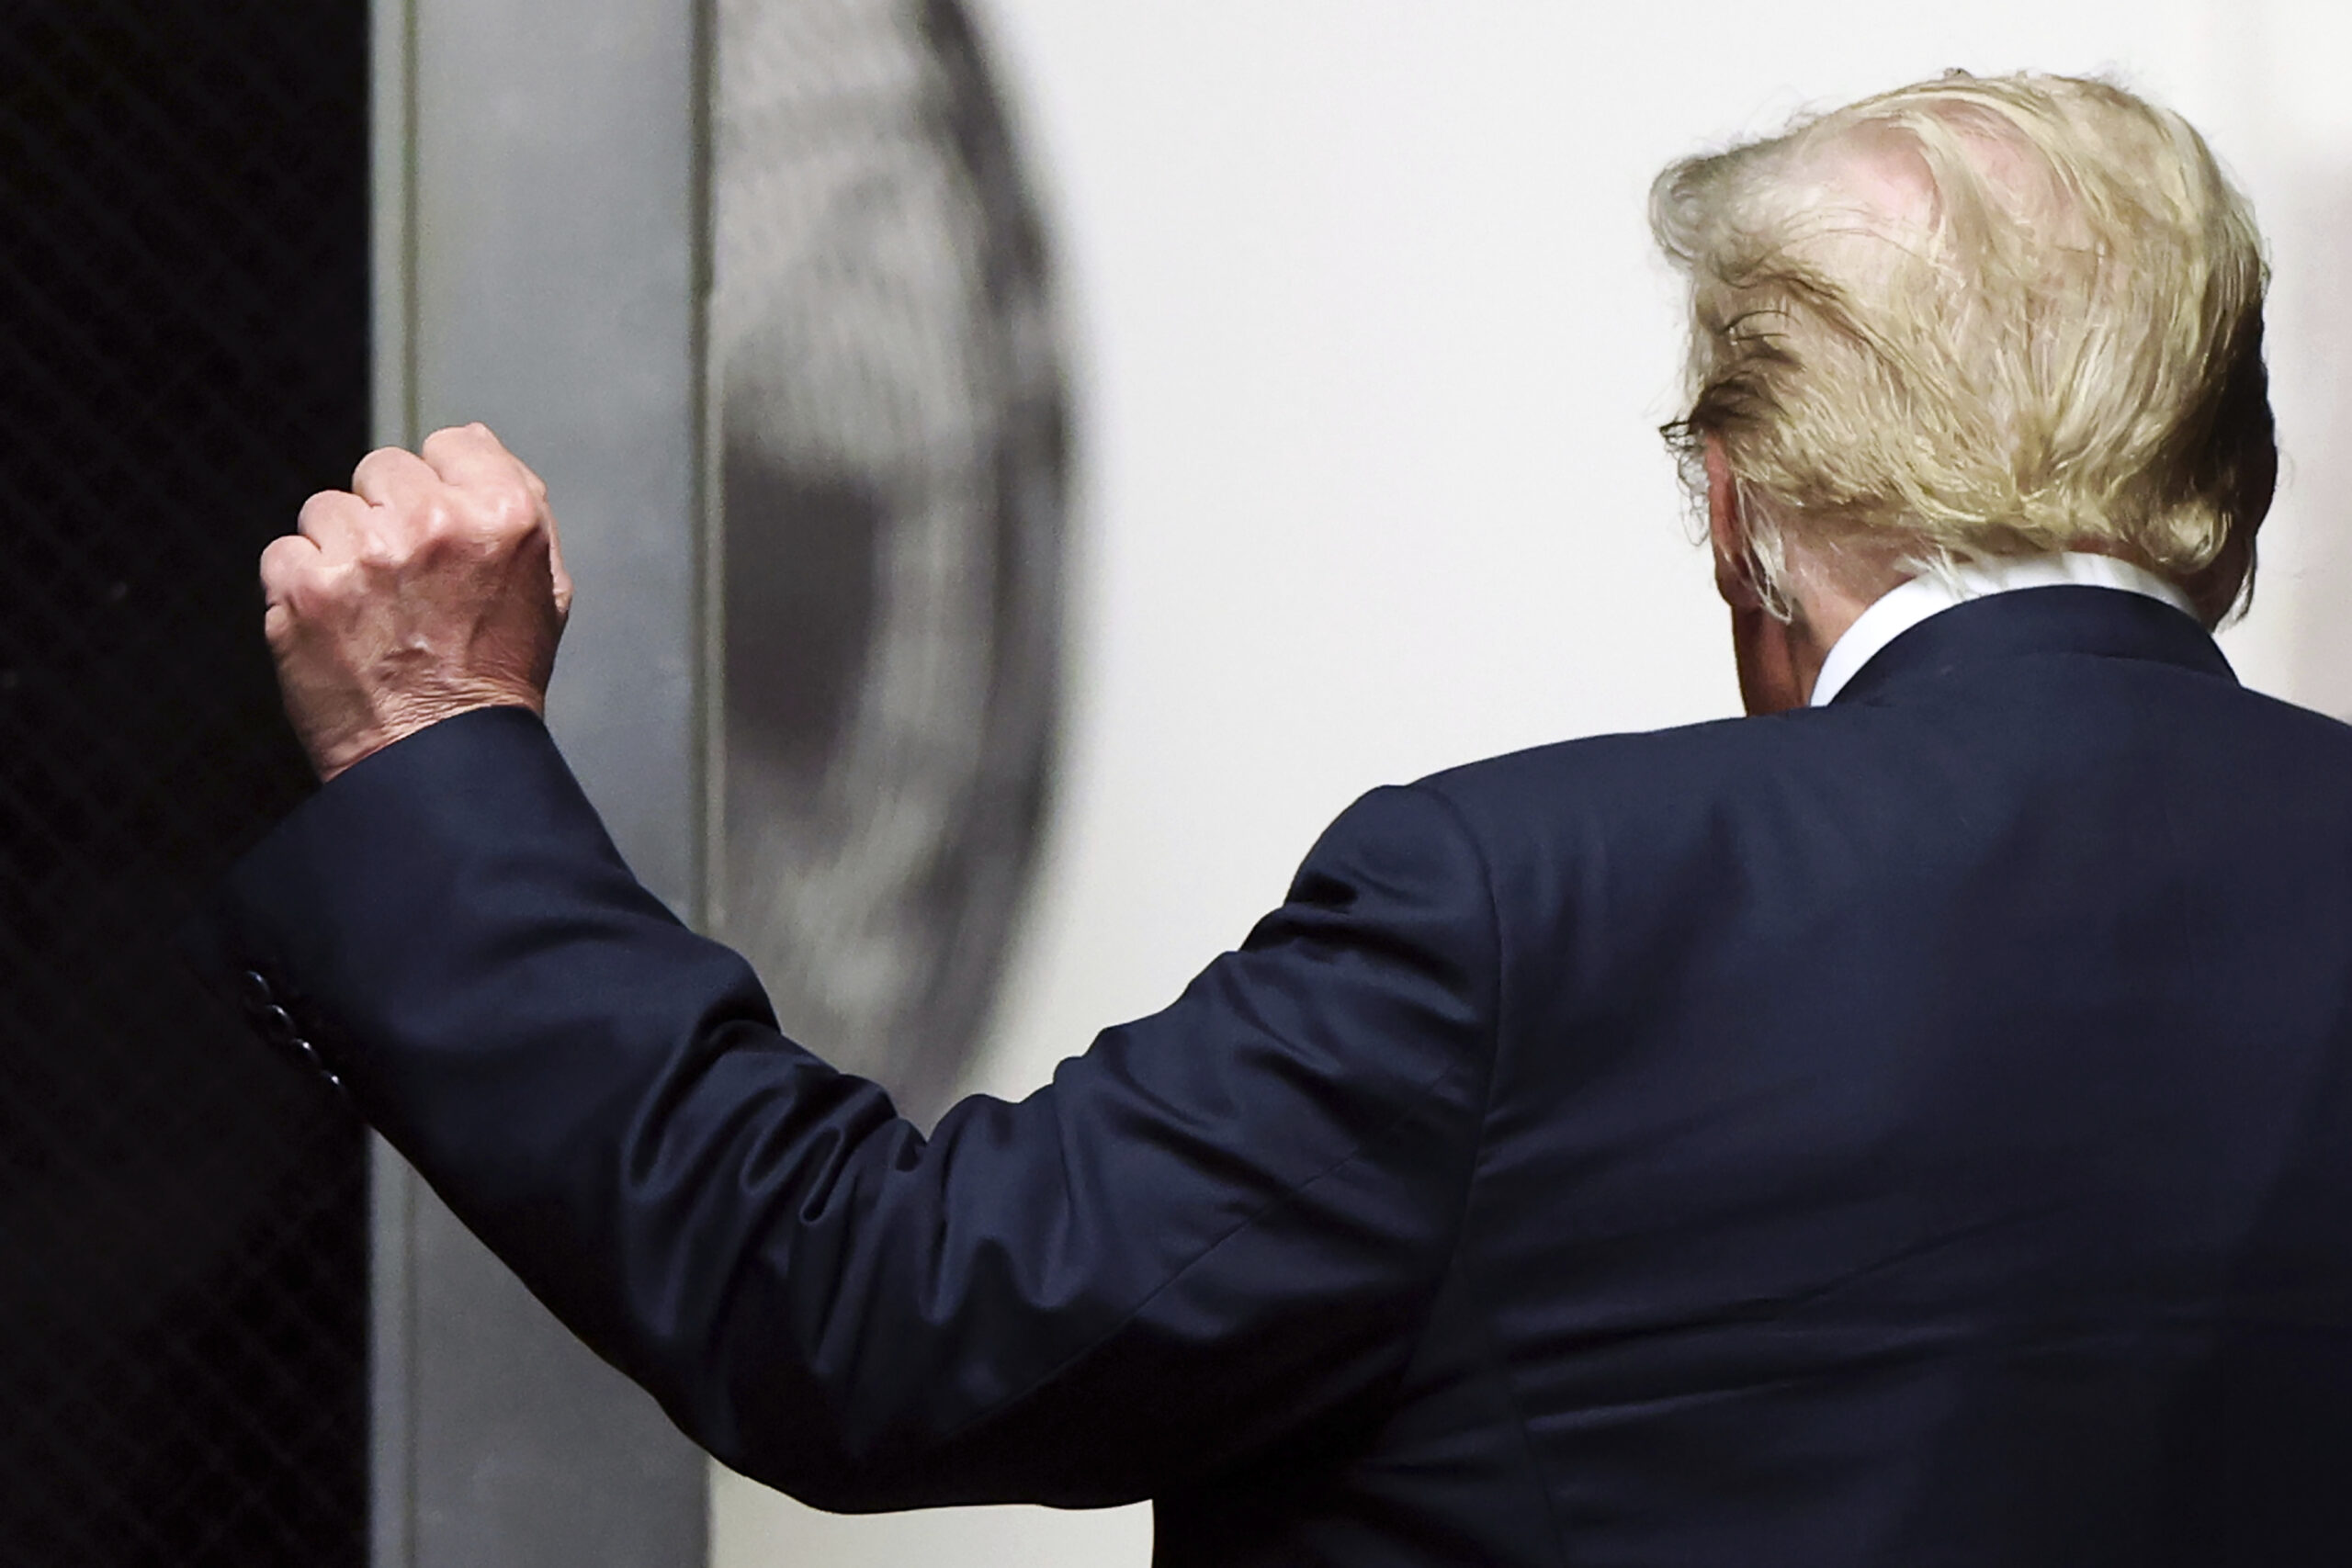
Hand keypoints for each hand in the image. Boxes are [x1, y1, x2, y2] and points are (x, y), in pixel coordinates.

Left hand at [260, 423, 572, 781]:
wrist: (439, 759)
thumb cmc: (495, 677)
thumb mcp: (545, 586)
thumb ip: (519, 504)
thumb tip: (475, 441)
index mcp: (504, 516)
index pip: (451, 444)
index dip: (445, 488)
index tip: (442, 534)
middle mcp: (434, 524)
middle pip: (383, 469)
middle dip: (388, 514)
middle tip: (406, 581)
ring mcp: (364, 553)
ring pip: (327, 508)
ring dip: (340, 550)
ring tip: (371, 610)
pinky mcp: (303, 586)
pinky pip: (285, 552)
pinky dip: (301, 589)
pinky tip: (338, 627)